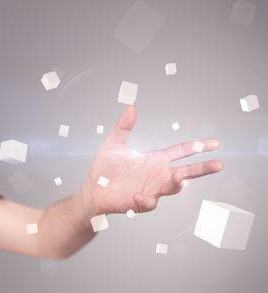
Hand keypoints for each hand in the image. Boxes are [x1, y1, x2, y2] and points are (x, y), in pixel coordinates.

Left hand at [80, 106, 222, 214]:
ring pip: (172, 187)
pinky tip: (137, 195)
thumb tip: (131, 107)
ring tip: (178, 176)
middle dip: (202, 168)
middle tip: (218, 164)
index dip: (198, 147)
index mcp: (155, 159)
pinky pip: (148, 202)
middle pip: (186, 171)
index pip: (181, 151)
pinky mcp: (141, 202)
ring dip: (177, 182)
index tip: (215, 143)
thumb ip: (124, 127)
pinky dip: (145, 199)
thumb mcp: (114, 144)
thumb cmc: (105, 169)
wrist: (93, 190)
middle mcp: (158, 175)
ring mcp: (151, 189)